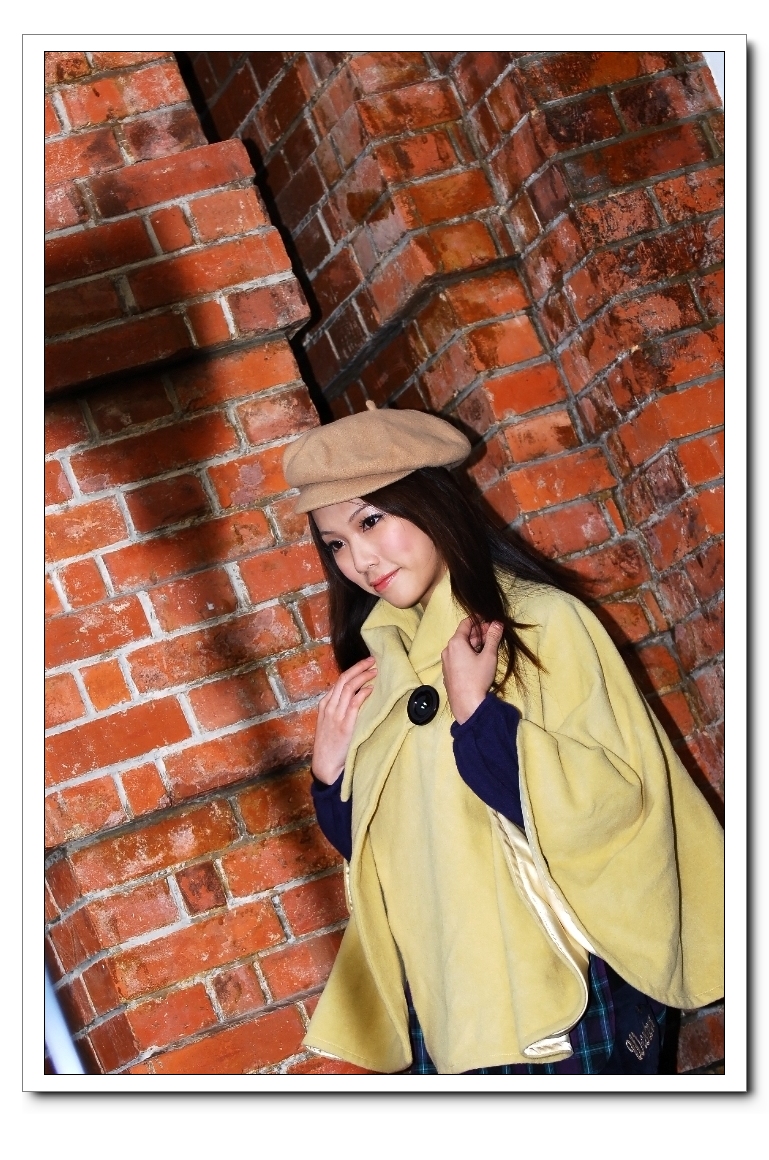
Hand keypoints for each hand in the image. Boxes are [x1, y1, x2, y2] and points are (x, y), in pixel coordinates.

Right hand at [311, 656, 377, 783]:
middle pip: (344, 680)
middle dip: (358, 667)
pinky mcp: (345, 725)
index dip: (353, 670)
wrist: (325, 765)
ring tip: (375, 671)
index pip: (339, 681)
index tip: (365, 664)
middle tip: (372, 660)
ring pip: (348, 688)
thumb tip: (358, 697)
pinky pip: (354, 703)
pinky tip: (371, 688)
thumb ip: (340, 710)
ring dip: (363, 677)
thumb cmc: (330, 746)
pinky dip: (362, 693)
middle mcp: (329, 707)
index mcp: (325, 705)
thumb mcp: (330, 724)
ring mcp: (336, 715)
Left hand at [441, 618, 502, 724]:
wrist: (467, 703)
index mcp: (456, 643)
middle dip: (478, 632)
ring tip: (488, 645)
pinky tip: (478, 658)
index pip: (465, 624)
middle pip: (463, 635)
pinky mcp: (448, 673)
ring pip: (460, 647)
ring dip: (474, 644)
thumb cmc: (478, 677)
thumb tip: (497, 623)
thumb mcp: (489, 656)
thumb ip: (493, 637)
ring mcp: (446, 662)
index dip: (477, 619)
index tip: (487, 618)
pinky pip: (458, 657)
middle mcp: (448, 650)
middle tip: (492, 632)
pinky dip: (468, 654)